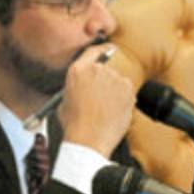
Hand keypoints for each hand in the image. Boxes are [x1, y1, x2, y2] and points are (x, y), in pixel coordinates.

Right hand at [58, 43, 134, 157]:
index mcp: (78, 70)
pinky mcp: (128, 90)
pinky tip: (113, 114)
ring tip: (104, 113)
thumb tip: (84, 87)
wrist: (89, 141)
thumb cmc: (74, 126)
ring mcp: (115, 79)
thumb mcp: (65, 101)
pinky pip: (128, 93)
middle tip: (102, 100)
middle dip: (106, 83)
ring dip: (114, 94)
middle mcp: (98, 70)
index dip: (102, 51)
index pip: (93, 51)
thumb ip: (77, 87)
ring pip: (118, 83)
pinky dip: (124, 102)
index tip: (109, 51)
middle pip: (107, 70)